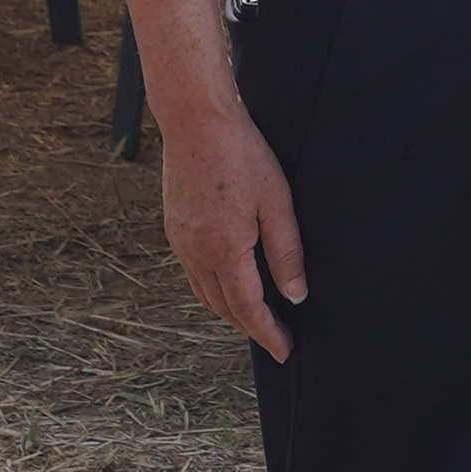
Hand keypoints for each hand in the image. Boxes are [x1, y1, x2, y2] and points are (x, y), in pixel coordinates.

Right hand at [158, 86, 307, 360]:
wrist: (196, 122)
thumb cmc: (242, 155)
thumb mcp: (276, 202)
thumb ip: (286, 252)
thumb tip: (296, 296)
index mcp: (225, 250)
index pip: (249, 308)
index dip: (268, 333)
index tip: (285, 350)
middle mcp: (196, 253)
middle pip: (223, 308)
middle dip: (250, 327)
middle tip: (275, 336)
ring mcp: (181, 241)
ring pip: (204, 294)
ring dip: (229, 311)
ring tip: (255, 316)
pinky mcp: (174, 228)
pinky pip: (193, 273)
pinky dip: (212, 289)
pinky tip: (228, 281)